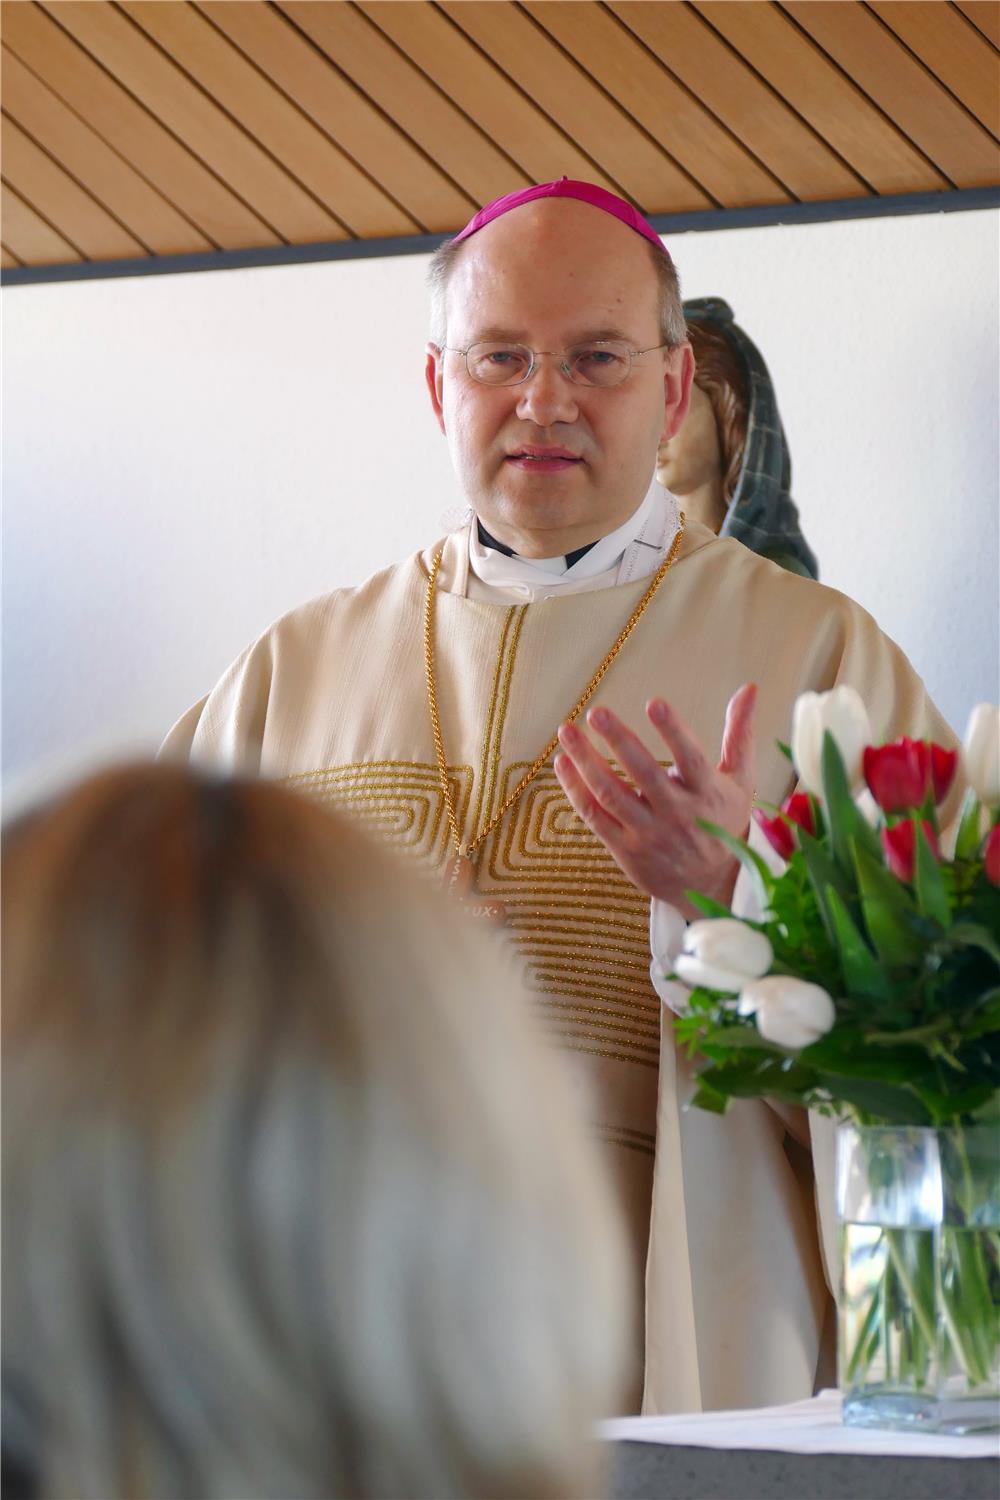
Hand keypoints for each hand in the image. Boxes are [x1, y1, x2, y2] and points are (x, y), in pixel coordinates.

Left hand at [553, 684, 756, 916]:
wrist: (711, 887)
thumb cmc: (725, 823)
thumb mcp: (741, 781)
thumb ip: (739, 734)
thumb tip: (749, 688)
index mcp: (707, 794)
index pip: (691, 758)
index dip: (673, 731)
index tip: (654, 702)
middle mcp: (677, 814)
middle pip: (644, 774)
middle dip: (619, 740)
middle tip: (597, 712)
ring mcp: (648, 833)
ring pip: (611, 794)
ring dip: (586, 761)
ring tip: (568, 732)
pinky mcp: (625, 849)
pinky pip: (595, 816)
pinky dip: (576, 789)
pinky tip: (564, 763)